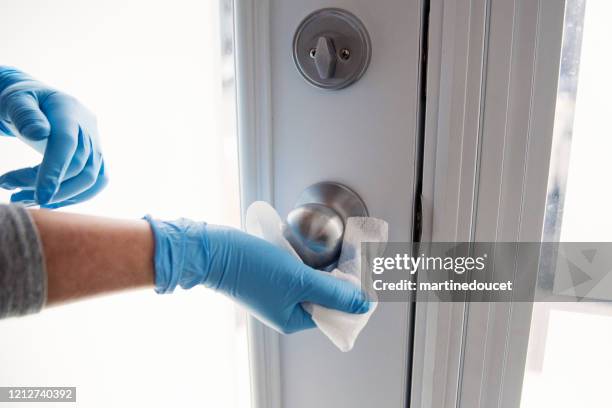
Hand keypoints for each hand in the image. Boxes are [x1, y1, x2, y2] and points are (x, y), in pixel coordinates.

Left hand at [0, 67, 106, 207]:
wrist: (36, 99)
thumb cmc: (20, 99)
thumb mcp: (15, 100)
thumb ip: (24, 114)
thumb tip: (38, 133)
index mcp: (68, 110)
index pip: (67, 144)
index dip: (56, 172)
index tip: (41, 197)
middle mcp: (88, 127)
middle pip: (80, 167)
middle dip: (49, 187)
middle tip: (13, 193)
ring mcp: (96, 143)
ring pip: (91, 179)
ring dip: (61, 197)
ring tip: (26, 200)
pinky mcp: (96, 157)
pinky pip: (95, 182)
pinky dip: (74, 196)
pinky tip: (49, 200)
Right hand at [144, 217, 370, 333]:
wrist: (214, 251)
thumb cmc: (251, 267)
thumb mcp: (298, 279)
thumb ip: (332, 292)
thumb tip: (362, 303)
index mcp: (292, 320)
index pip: (333, 314)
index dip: (351, 297)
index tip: (365, 278)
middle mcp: (285, 310)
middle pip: (325, 298)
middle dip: (340, 280)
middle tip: (353, 260)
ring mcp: (277, 294)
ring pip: (313, 284)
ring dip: (326, 270)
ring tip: (336, 253)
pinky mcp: (271, 278)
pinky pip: (299, 274)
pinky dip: (309, 264)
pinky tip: (313, 251)